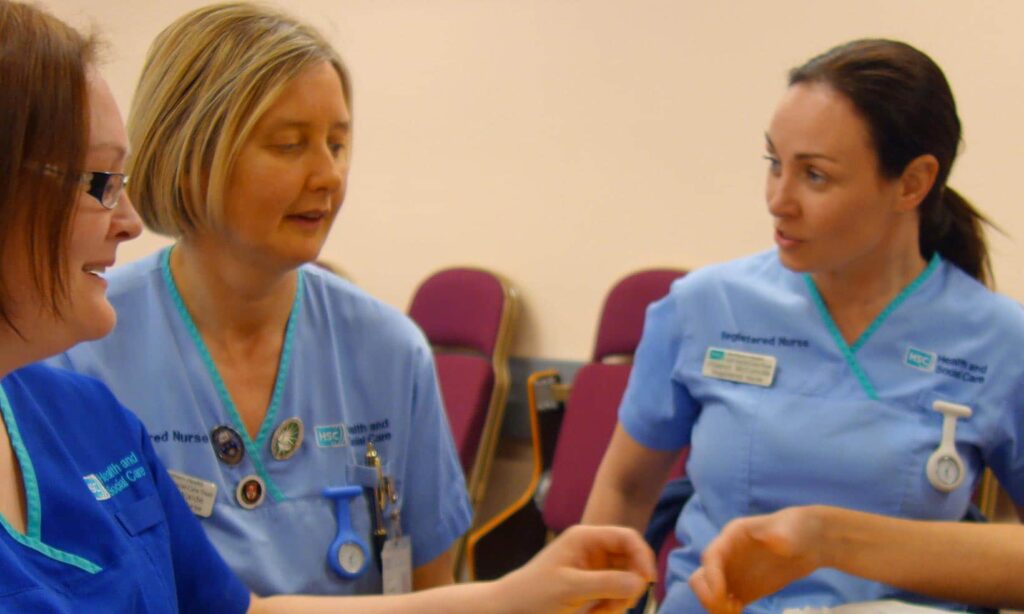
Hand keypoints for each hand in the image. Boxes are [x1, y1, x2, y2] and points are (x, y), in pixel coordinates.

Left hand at [499, 524, 655, 613]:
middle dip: (629, 584)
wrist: (512, 609)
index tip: (648, 580)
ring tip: (599, 613)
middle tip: (619, 606)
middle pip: (631, 560)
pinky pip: (616, 593)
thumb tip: (640, 582)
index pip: (627, 537)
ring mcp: (594, 567)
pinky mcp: (593, 584)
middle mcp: (593, 548)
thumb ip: (605, 584)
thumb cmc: (534, 594)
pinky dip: (612, 606)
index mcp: (585, 538)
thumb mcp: (570, 589)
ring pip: (626, 580)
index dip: (643, 556)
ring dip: (620, 599)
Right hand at [689, 506, 825, 613]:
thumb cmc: (797, 529)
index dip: (712, 577)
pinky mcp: (743, 588)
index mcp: (732, 536)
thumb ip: (781, 535)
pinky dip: (725, 610)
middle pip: (701, 576)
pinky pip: (724, 602)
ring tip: (735, 612)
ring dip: (715, 605)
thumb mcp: (791, 529)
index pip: (711, 557)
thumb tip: (776, 542)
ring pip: (708, 591)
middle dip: (708, 594)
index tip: (723, 595)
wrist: (809, 542)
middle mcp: (726, 555)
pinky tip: (739, 613)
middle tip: (728, 608)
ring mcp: (733, 572)